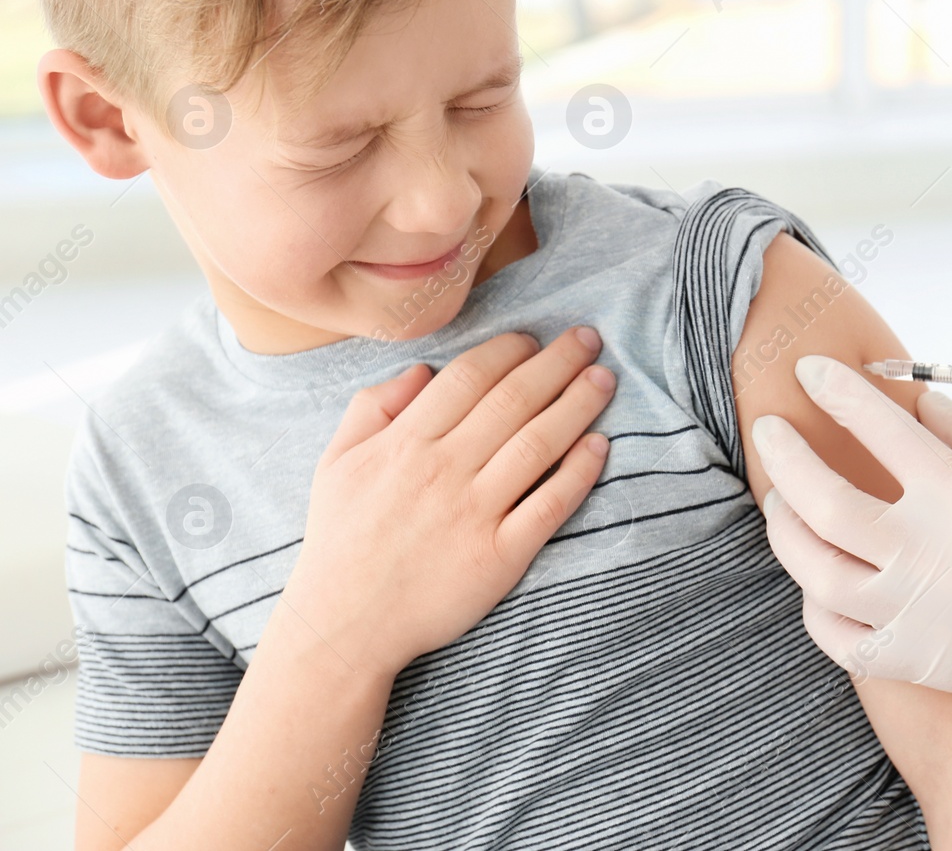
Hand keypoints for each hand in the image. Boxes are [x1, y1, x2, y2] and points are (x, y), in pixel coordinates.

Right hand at [285, 328, 614, 677]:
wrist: (345, 625)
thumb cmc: (342, 540)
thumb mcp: (337, 463)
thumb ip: (374, 407)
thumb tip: (422, 369)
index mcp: (404, 443)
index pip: (468, 377)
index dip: (508, 350)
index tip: (534, 338)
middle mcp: (442, 471)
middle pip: (513, 400)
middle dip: (557, 362)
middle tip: (589, 339)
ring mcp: (474, 513)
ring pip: (538, 444)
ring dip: (577, 405)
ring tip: (604, 379)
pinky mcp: (500, 556)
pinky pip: (549, 505)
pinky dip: (578, 472)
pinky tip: (600, 445)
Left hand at [754, 355, 951, 760]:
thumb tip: (909, 400)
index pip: (877, 427)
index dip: (836, 391)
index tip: (810, 369)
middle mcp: (927, 555)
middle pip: (822, 500)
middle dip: (784, 456)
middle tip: (768, 431)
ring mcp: (917, 615)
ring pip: (815, 571)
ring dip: (784, 529)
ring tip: (779, 502)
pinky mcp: (919, 662)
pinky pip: (840, 638)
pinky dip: (814, 604)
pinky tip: (814, 576)